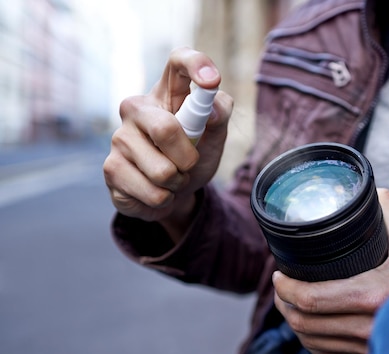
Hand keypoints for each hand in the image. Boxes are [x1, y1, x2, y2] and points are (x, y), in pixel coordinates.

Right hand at [103, 47, 233, 240]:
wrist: (175, 193)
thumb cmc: (193, 155)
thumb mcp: (214, 135)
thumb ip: (220, 115)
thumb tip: (213, 109)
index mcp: (167, 92)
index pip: (178, 61)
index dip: (196, 64)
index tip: (212, 81)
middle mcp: (136, 108)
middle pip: (166, 130)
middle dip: (188, 158)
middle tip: (188, 163)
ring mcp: (119, 138)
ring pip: (162, 171)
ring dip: (178, 183)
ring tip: (172, 178)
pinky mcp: (111, 169)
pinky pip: (153, 193)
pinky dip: (165, 199)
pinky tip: (157, 190)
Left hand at [273, 188, 388, 353]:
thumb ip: (387, 210)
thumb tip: (370, 191)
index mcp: (374, 296)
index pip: (311, 299)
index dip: (286, 287)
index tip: (280, 274)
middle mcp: (370, 327)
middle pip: (305, 324)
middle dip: (284, 304)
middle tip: (281, 286)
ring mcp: (371, 348)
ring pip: (314, 343)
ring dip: (296, 323)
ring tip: (292, 304)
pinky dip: (314, 342)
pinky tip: (313, 328)